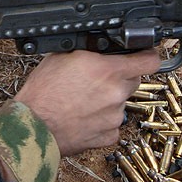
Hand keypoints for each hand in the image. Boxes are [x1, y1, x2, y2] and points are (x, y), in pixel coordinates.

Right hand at [15, 49, 160, 156]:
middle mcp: (116, 93)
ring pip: (121, 104)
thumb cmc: (42, 92)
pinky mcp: (108, 136)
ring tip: (83, 102)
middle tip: (98, 81)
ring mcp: (115, 117)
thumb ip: (89, 51)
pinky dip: (102, 122)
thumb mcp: (62, 56)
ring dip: (108, 101)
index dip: (147, 56)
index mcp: (109, 70)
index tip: (144, 56)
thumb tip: (99, 45)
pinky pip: (112, 126)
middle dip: (119, 79)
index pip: (149, 60)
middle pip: (133, 81)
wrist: (32, 127)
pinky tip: (84, 118)